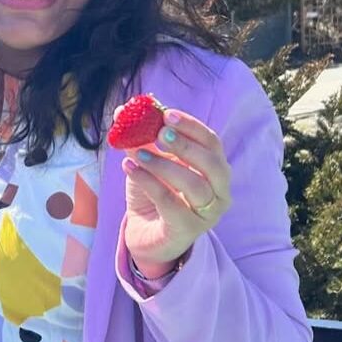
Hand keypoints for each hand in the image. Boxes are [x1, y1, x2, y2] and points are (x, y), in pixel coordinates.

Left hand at [119, 108, 231, 277]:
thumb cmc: (154, 192)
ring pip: (195, 186)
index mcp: (214, 168)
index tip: (166, 114)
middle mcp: (219, 191)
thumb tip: (122, 110)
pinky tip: (129, 168)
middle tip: (159, 133)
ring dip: (165, 165)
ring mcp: (206, 213)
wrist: (145, 232)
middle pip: (213, 164)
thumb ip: (141, 137)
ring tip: (138, 154)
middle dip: (186, 145)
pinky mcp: (187, 230)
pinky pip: (170, 204)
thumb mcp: (148, 160)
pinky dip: (149, 183)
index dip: (191, 126)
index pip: (212, 142)